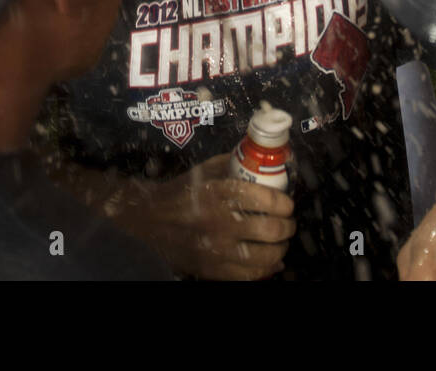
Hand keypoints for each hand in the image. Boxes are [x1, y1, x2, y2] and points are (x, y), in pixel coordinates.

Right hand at [122, 154, 295, 279]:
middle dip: (287, 226)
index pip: (266, 199)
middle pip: (271, 229)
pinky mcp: (212, 269)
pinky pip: (250, 275)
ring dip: (281, 249)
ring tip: (281, 242)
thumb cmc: (181, 192)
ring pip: (265, 256)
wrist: (148, 219)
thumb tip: (266, 159)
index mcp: (219, 193)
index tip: (287, 203)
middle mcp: (219, 222)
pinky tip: (272, 261)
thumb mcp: (205, 170)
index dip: (285, 203)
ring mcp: (216, 249)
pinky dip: (267, 269)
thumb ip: (235, 164)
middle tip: (288, 223)